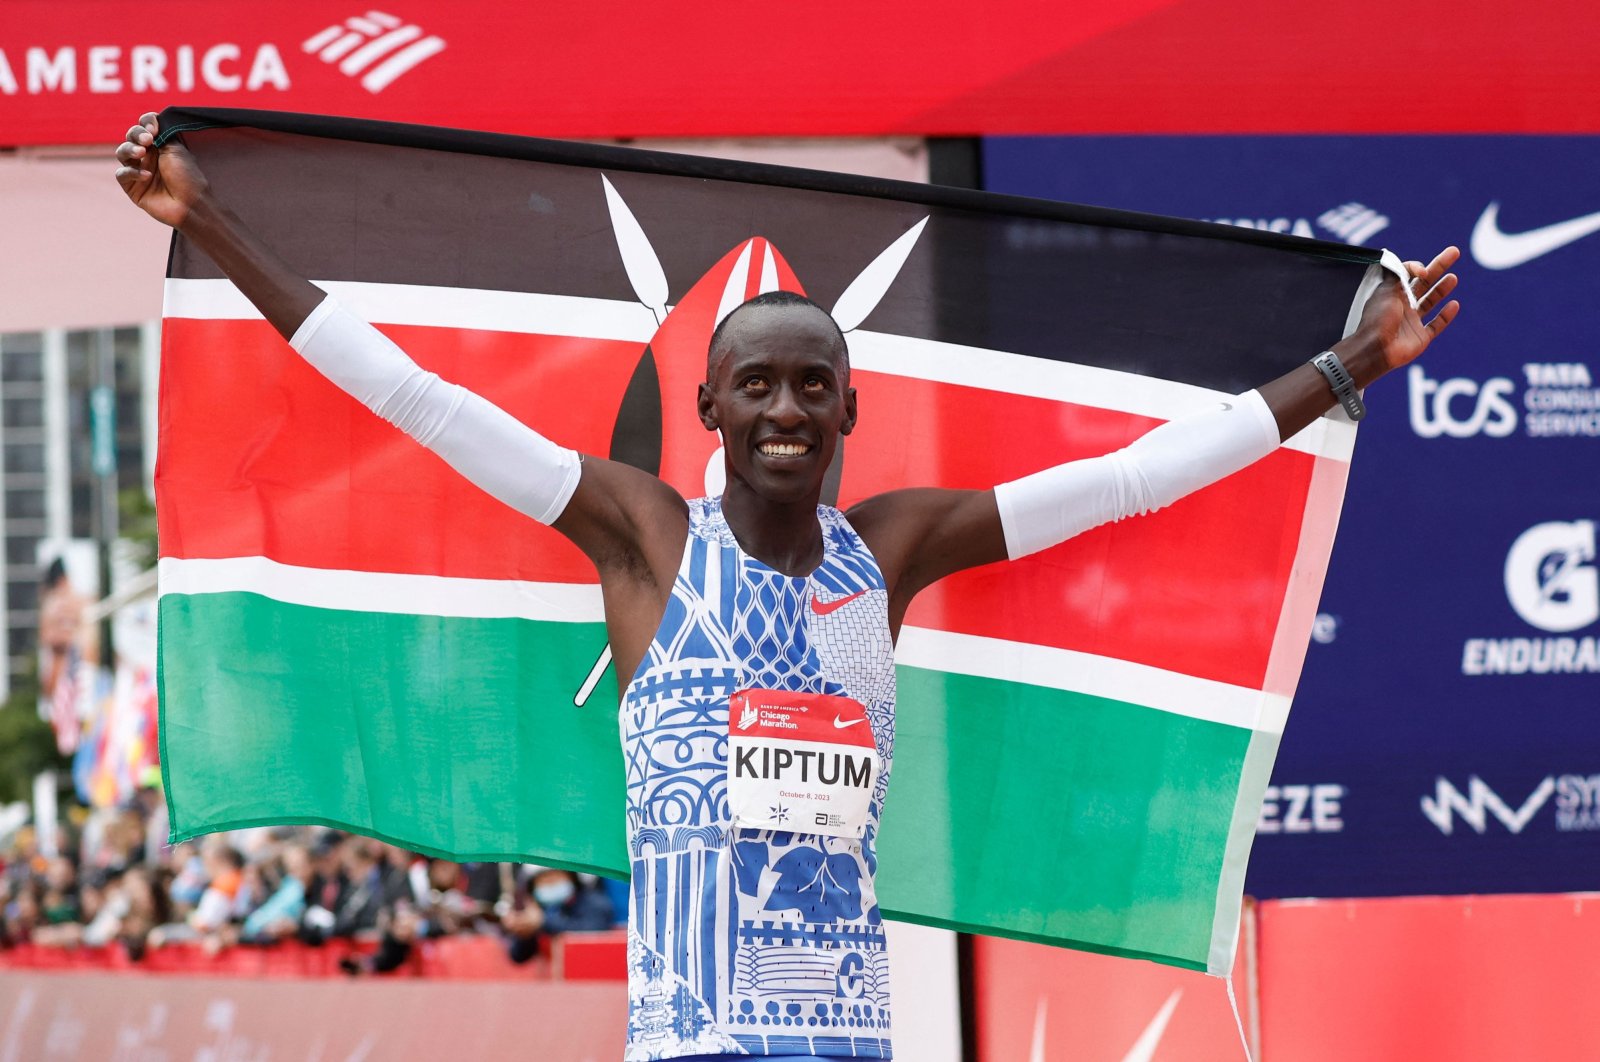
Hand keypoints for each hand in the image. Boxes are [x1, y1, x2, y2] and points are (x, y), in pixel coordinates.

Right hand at [114, 112, 209, 228]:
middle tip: (148, 140)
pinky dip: (132, 172)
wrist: (191, 205)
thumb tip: (150, 119)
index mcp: (159, 146)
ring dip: (129, 149)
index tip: (153, 126)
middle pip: (131, 137)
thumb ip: (161, 133)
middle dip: (136, 134)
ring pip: (122, 152)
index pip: (144, 127)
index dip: (145, 123)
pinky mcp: (132, 187)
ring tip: (141, 152)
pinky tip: (147, 176)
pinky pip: (122, 174)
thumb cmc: (187, 177)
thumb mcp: (176, 150)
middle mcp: (147, 156)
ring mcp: (138, 171)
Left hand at [1338, 246, 1460, 385]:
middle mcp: (1402, 306)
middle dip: (1439, 267)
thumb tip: (1417, 267)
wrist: (1376, 348)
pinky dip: (1446, 316)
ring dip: (1442, 289)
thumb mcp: (1385, 290)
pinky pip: (1436, 325)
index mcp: (1392, 294)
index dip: (1416, 267)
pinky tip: (1454, 304)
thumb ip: (1399, 274)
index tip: (1422, 270)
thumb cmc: (1378, 318)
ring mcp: (1412, 322)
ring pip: (1431, 302)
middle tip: (1454, 252)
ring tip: (1453, 278)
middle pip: (1424, 283)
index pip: (1407, 274)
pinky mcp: (1421, 337)